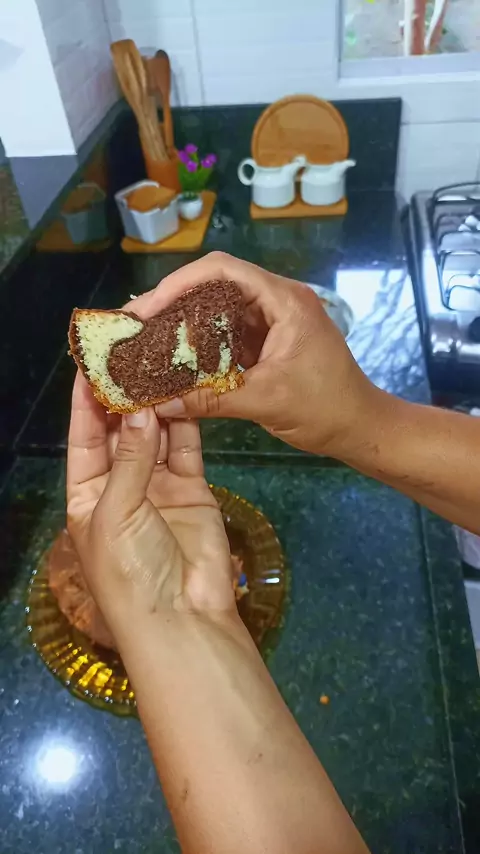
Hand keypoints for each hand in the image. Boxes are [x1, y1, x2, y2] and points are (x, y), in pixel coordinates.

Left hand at [66, 373, 234, 638]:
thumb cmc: (130, 568)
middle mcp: (120, 485)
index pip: (83, 438)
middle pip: (119, 431)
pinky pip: (186, 448)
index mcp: (86, 494)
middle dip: (123, 397)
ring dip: (155, 405)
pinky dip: (185, 423)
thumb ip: (129, 459)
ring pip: (154, 435)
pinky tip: (184, 392)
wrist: (183, 615)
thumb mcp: (115, 512)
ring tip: (159, 363)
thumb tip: (139, 409)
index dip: (85, 402)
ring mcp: (157, 485)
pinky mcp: (192, 487)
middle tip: (132, 352)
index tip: (90, 362)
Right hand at [127, 252, 375, 457]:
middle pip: (216, 285)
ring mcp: (273, 321)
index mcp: (283, 300)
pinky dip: (202, 344)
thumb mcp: (266, 401)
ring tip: (149, 341)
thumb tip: (157, 402)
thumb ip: (210, 399)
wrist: (361, 427)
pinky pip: (228, 334)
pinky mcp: (269, 341)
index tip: (148, 309)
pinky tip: (177, 360)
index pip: (222, 270)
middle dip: (174, 303)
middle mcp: (277, 301)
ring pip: (219, 310)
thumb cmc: (325, 409)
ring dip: (186, 324)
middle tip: (137, 326)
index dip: (179, 283)